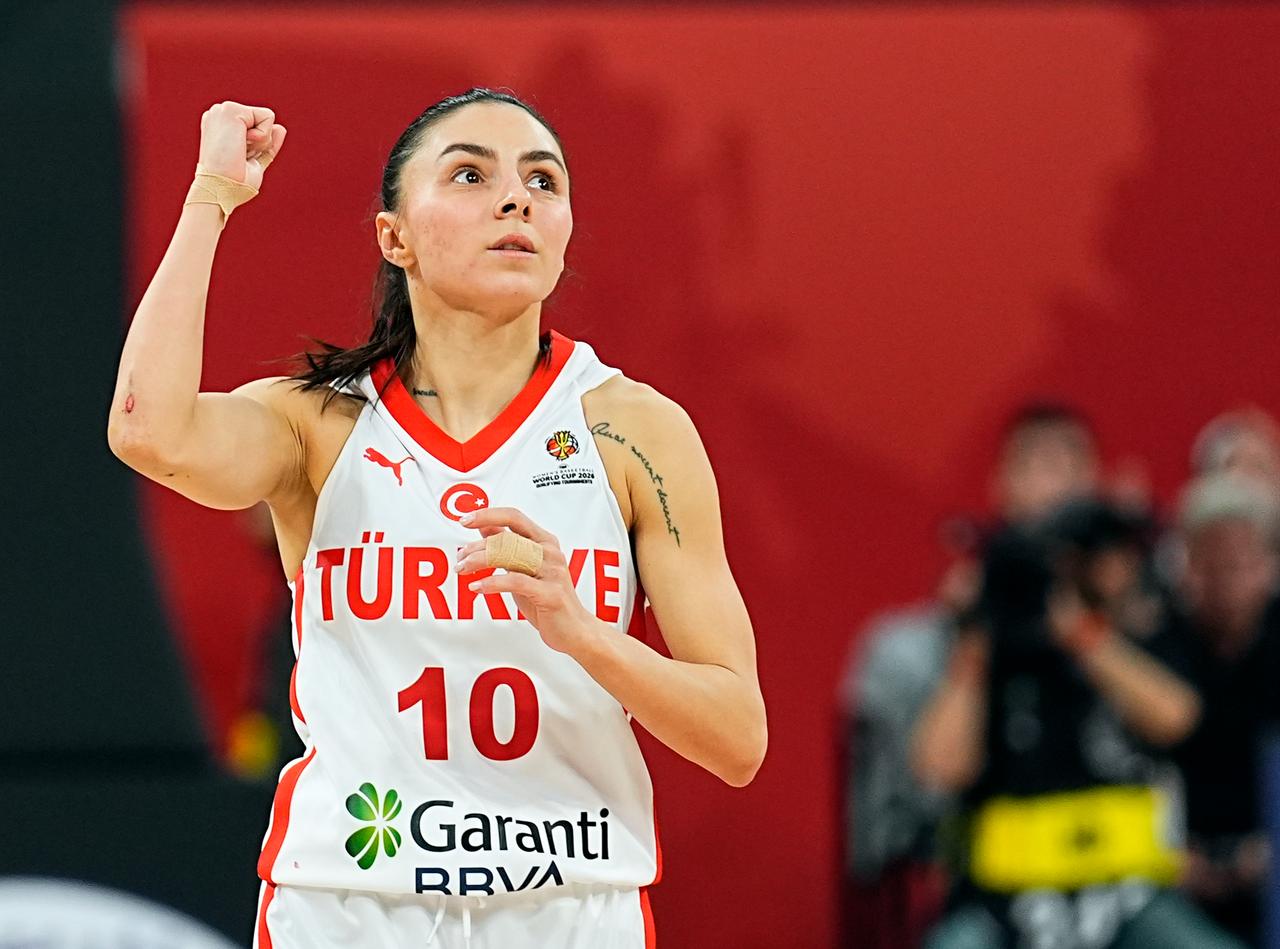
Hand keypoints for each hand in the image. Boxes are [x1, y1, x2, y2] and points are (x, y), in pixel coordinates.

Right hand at [197, 101, 286, 190]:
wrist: (221, 189)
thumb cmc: (234, 183)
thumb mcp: (254, 162)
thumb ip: (266, 146)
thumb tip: (281, 128)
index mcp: (221, 125)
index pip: (256, 128)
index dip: (258, 148)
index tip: (239, 160)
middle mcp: (220, 114)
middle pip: (264, 121)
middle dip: (261, 144)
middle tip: (239, 156)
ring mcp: (223, 110)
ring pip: (267, 118)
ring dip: (261, 142)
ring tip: (239, 150)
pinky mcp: (231, 109)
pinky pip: (268, 116)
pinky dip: (263, 136)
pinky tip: (242, 143)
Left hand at [455, 507, 599, 655]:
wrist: (574, 630)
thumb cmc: (546, 599)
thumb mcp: (523, 568)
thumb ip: (507, 547)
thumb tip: (485, 526)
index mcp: (544, 541)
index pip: (514, 517)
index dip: (488, 514)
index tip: (464, 519)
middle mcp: (550, 552)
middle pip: (507, 537)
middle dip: (477, 547)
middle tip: (459, 559)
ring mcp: (553, 571)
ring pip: (510, 555)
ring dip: (479, 561)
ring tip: (463, 570)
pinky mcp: (551, 593)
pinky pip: (516, 581)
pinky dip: (492, 583)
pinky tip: (477, 587)